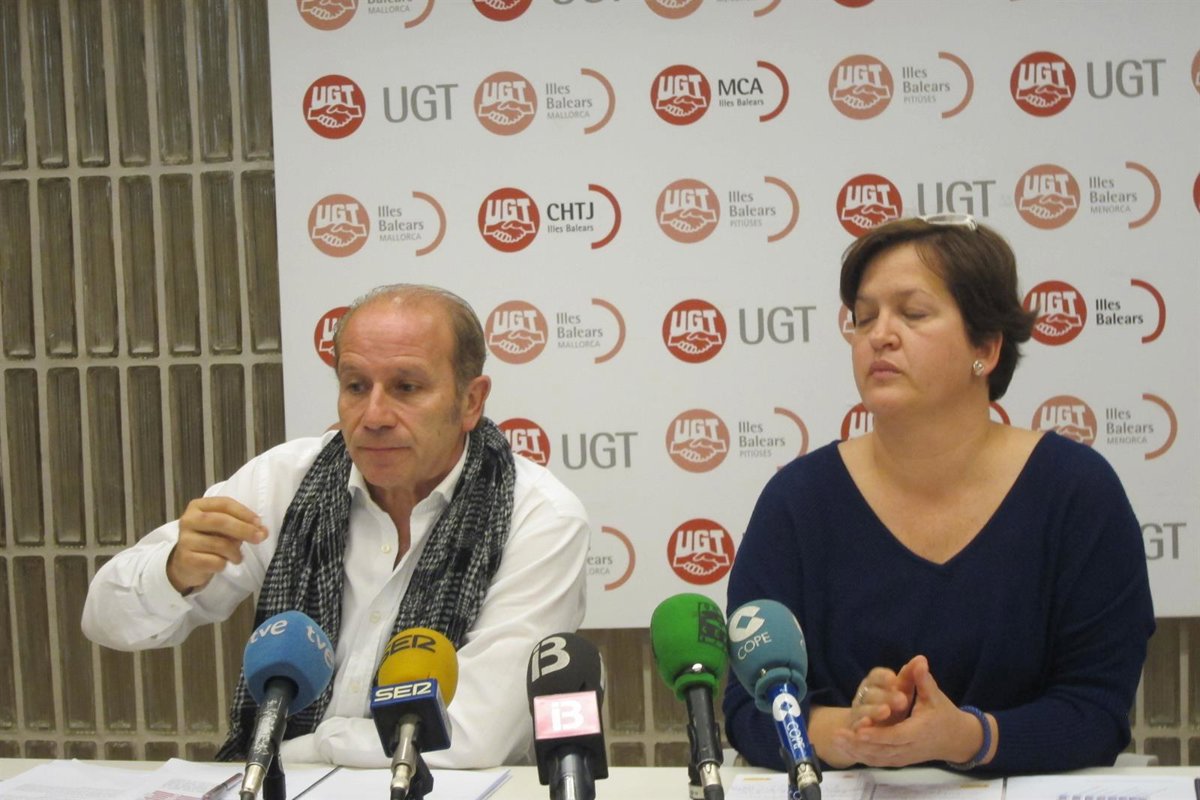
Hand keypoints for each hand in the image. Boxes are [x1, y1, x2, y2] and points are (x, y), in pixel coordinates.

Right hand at [166, 497, 266, 593]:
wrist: (185, 564)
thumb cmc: (209, 540)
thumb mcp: (224, 529)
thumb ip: (242, 525)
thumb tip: (263, 531)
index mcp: (198, 506)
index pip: (224, 503)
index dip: (244, 512)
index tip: (259, 522)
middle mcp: (188, 520)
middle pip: (220, 521)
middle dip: (244, 529)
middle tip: (259, 538)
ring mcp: (184, 540)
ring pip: (219, 544)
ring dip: (235, 552)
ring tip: (237, 557)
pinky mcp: (186, 559)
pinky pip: (214, 561)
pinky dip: (224, 564)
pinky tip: (223, 564)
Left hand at [832, 655, 991, 767]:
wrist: (955, 739)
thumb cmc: (943, 714)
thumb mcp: (934, 695)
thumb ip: (923, 679)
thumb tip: (919, 660)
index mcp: (919, 731)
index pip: (896, 735)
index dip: (878, 733)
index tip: (860, 728)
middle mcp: (910, 747)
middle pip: (882, 750)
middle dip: (859, 743)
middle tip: (838, 734)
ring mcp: (904, 757)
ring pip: (878, 758)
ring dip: (857, 751)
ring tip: (836, 740)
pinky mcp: (899, 760)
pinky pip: (879, 761)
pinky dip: (863, 757)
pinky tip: (846, 748)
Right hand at [847, 663, 916, 730]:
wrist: (871, 729)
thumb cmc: (893, 705)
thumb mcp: (902, 692)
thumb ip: (910, 677)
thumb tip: (922, 658)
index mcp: (874, 684)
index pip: (876, 676)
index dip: (883, 677)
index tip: (894, 678)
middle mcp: (864, 696)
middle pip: (871, 693)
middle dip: (886, 696)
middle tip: (902, 699)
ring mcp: (858, 712)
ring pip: (863, 710)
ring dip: (873, 710)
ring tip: (886, 711)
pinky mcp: (855, 728)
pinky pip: (856, 726)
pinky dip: (860, 725)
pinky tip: (867, 724)